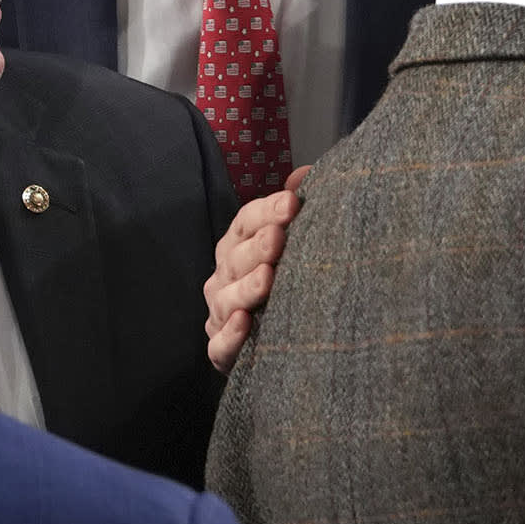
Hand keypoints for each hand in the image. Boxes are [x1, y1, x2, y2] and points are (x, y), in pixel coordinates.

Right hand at [205, 164, 306, 373]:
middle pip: (236, 258)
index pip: (246, 221)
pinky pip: (220, 344)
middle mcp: (224, 276)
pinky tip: (244, 322)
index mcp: (239, 245)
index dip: (267, 211)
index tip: (293, 203)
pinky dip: (231, 335)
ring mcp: (220, 312)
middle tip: (278, 238)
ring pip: (227, 299)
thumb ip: (294, 208)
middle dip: (257, 247)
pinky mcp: (221, 349)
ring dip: (246, 288)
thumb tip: (304, 175)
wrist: (281, 337)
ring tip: (267, 279)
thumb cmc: (287, 277)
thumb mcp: (293, 240)